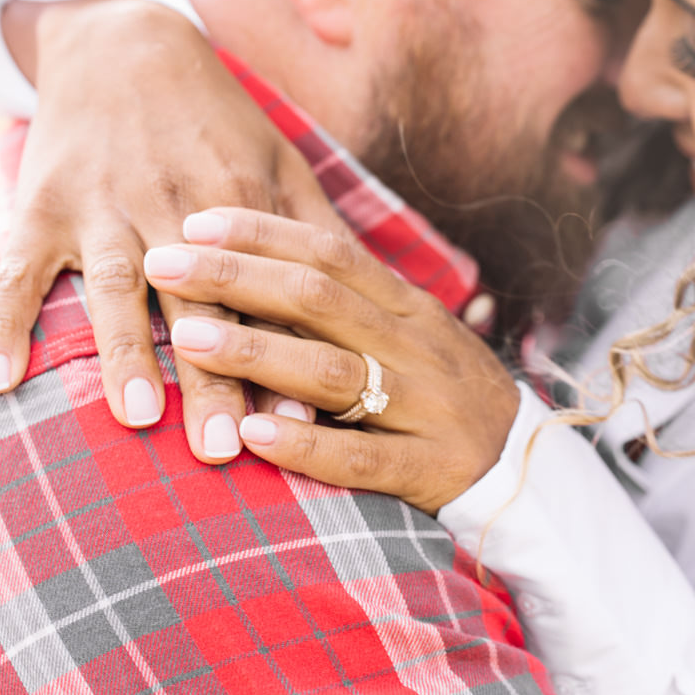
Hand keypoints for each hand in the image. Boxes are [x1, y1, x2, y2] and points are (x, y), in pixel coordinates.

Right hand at [0, 0, 351, 462]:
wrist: (121, 39)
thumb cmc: (215, 120)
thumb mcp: (278, 159)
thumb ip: (316, 230)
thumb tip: (374, 297)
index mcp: (236, 199)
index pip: (264, 292)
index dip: (284, 354)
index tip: (307, 420)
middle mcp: (168, 205)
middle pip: (194, 302)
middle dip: (210, 373)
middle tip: (221, 448)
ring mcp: (100, 207)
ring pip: (112, 288)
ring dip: (122, 351)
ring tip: (136, 417)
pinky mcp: (40, 207)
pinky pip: (15, 272)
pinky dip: (0, 322)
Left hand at [142, 208, 521, 513]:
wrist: (530, 473)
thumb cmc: (448, 397)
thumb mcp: (412, 337)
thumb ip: (351, 304)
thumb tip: (264, 258)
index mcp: (410, 309)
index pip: (331, 253)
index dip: (263, 232)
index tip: (197, 220)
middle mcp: (418, 348)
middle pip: (319, 300)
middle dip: (236, 277)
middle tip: (163, 261)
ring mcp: (424, 408)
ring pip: (332, 372)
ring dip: (255, 353)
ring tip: (186, 337)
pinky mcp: (427, 469)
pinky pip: (361, 457)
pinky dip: (305, 446)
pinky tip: (253, 436)